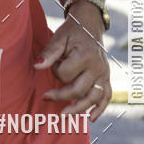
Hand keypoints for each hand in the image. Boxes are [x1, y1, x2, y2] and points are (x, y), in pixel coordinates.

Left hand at [33, 3, 110, 120]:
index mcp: (85, 56)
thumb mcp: (59, 38)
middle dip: (60, 96)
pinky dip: (100, 108)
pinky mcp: (107, 77)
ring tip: (64, 116)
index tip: (53, 63)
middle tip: (45, 97)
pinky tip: (91, 118)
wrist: (90, 25)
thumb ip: (49, 53)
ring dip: (79, 109)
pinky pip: (107, 96)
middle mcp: (98, 67)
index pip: (65, 75)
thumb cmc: (72, 32)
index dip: (55, 71)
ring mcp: (104, 74)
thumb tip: (36, 66)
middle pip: (78, 90)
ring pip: (93, 98)